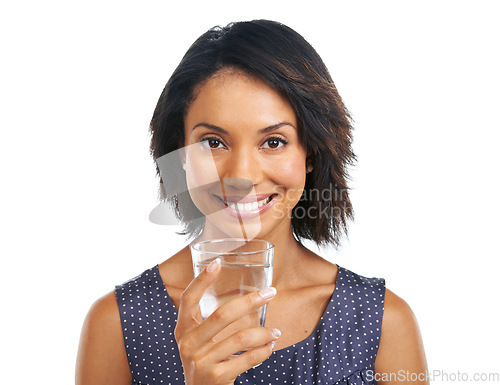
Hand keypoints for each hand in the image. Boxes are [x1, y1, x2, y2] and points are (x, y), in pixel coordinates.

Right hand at [174, 258, 279, 384]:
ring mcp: (200, 361)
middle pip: (222, 315)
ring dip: (263, 332)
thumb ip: (209, 322)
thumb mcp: (198, 341)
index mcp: (183, 329)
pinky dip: (263, 352)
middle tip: (271, 293)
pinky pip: (247, 359)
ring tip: (275, 331)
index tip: (217, 262)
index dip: (201, 280)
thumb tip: (244, 295)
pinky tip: (270, 347)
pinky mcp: (215, 377)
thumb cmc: (205, 362)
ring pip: (240, 338)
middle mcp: (188, 344)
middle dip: (251, 301)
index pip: (188, 299)